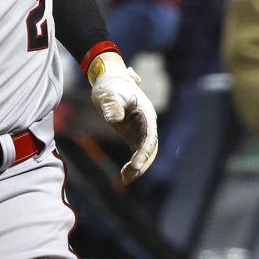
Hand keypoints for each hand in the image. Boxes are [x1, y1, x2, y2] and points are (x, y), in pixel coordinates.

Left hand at [89, 50, 157, 183]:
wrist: (107, 79)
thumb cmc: (109, 86)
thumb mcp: (108, 95)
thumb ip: (112, 107)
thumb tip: (115, 119)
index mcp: (145, 113)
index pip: (149, 136)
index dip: (144, 152)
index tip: (135, 164)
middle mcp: (147, 123)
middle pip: (150, 148)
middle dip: (141, 164)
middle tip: (127, 177)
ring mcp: (141, 130)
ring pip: (145, 153)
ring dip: (138, 167)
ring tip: (124, 179)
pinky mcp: (134, 135)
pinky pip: (137, 153)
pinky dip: (132, 165)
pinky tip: (123, 175)